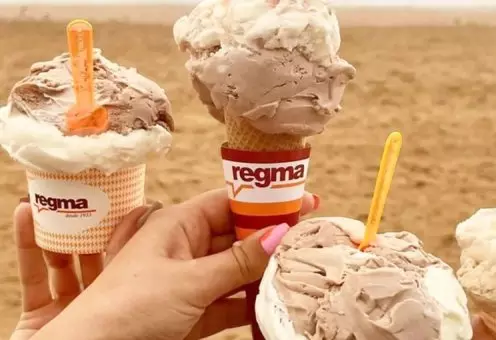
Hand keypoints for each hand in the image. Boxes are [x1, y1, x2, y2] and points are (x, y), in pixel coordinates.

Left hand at [31, 188, 319, 339]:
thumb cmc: (130, 308)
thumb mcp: (190, 281)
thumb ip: (239, 261)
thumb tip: (280, 233)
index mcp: (177, 224)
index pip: (230, 202)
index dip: (267, 201)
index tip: (304, 201)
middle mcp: (184, 247)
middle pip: (237, 236)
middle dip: (270, 239)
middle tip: (308, 240)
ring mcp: (188, 280)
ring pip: (235, 270)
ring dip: (263, 273)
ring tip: (299, 270)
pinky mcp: (191, 311)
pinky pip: (228, 301)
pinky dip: (249, 303)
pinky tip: (274, 302)